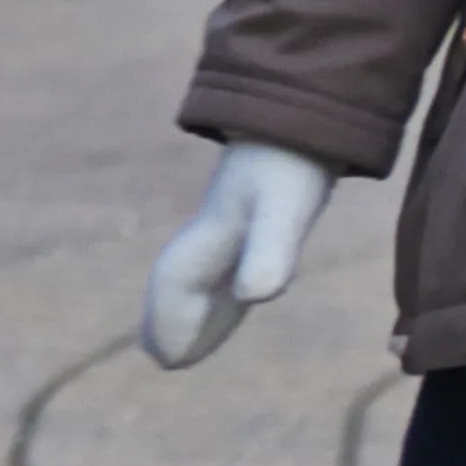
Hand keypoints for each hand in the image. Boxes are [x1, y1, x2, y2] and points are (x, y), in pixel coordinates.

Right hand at [138, 140, 331, 368]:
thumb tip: (252, 298)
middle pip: (181, 280)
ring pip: (202, 270)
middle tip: (161, 357)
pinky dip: (220, 284)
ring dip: (191, 304)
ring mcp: (233, 220)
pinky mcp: (257, 212)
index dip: (167, 319)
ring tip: (188, 334)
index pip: (177, 282)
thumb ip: (269, 253)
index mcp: (212, 233)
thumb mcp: (283, 209)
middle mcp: (215, 229)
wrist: (304, 106)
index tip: (163, 359)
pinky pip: (228, 258)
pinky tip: (237, 290)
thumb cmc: (292, 163)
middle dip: (169, 316)